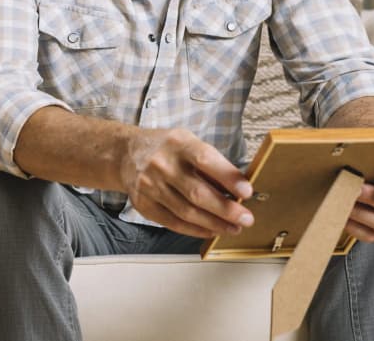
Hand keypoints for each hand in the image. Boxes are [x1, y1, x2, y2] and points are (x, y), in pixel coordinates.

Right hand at [120, 127, 255, 238]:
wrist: (126, 154)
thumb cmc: (166, 148)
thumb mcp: (189, 143)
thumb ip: (211, 163)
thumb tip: (238, 188)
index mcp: (177, 143)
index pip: (205, 160)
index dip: (228, 177)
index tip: (247, 191)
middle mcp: (162, 164)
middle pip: (197, 193)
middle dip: (226, 209)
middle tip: (246, 218)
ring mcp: (150, 186)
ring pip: (187, 212)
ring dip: (214, 224)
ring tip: (234, 227)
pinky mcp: (144, 205)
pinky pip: (173, 223)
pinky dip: (196, 230)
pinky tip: (211, 230)